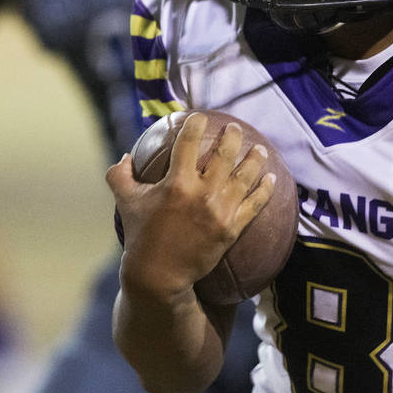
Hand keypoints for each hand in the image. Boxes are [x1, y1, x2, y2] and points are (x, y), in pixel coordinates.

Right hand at [106, 112, 274, 299]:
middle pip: (224, 154)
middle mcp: (201, 193)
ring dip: (255, 159)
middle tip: (234, 128)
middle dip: (232, 136)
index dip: (195, 125)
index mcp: (176, 183)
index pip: (189, 142)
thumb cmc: (141, 236)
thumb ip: (120, 176)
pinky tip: (272, 179)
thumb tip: (126, 157)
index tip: (199, 117)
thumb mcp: (126, 202)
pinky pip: (255, 205)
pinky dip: (265, 190)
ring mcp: (220, 211)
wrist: (159, 276)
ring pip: (244, 177)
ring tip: (260, 149)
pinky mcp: (232, 228)